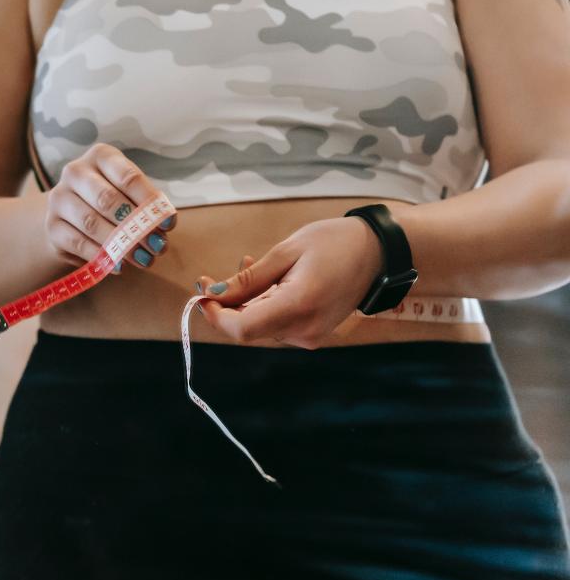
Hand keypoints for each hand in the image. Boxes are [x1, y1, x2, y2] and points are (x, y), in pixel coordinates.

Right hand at [44, 144, 175, 270]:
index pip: (128, 177)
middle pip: (107, 200)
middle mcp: (75, 172)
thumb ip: (147, 206)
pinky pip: (78, 243)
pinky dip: (102, 256)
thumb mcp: (130, 194)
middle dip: (135, 226)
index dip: (150, 202)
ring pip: (91, 223)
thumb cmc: (111, 201)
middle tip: (156, 246)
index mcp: (100, 156)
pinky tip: (119, 265)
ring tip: (143, 259)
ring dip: (120, 245)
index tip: (169, 224)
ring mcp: (59, 198)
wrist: (70, 217)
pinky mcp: (52, 226)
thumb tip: (163, 227)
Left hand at [196, 217, 383, 348]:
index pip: (241, 330)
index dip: (215, 315)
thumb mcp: (286, 252)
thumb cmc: (334, 243)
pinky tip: (266, 281)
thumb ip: (248, 279)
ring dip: (243, 302)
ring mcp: (310, 336)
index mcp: (298, 306)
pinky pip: (275, 324)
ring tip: (247, 266)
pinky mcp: (313, 334)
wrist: (378, 253)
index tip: (202, 293)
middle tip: (211, 277)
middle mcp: (304, 330)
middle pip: (247, 329)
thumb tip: (212, 294)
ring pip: (259, 326)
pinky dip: (261, 305)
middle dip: (225, 306)